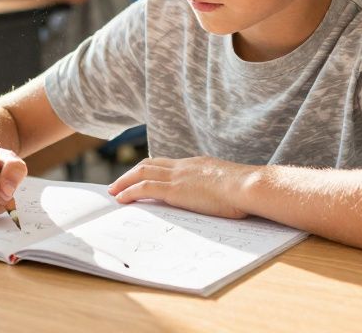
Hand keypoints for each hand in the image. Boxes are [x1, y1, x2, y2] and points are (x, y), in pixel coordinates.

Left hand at [107, 156, 253, 219]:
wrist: (248, 186)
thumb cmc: (247, 191)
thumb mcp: (231, 185)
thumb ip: (221, 188)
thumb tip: (226, 198)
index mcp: (197, 164)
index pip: (168, 163)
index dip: (151, 169)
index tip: (141, 175)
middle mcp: (184, 166)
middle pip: (150, 164)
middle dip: (131, 173)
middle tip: (118, 183)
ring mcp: (178, 176)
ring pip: (142, 173)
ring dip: (124, 181)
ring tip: (113, 191)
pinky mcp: (175, 189)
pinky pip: (144, 188)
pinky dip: (129, 192)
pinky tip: (120, 199)